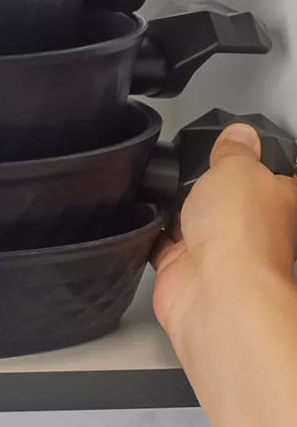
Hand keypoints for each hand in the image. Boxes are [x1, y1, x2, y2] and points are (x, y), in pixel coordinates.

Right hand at [153, 122, 296, 349]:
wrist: (215, 291)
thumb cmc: (242, 235)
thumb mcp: (238, 167)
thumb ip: (234, 149)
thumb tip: (240, 135)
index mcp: (278, 201)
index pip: (272, 175)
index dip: (255, 159)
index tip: (237, 144)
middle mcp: (251, 229)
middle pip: (227, 197)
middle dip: (206, 184)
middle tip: (194, 168)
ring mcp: (216, 250)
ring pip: (192, 219)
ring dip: (176, 208)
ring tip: (169, 191)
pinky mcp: (183, 268)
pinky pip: (161, 243)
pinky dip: (151, 232)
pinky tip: (148, 217)